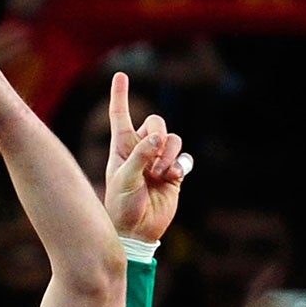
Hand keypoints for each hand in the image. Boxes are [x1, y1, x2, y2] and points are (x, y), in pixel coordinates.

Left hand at [102, 73, 187, 242]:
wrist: (137, 231)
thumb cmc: (121, 206)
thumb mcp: (124, 179)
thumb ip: (140, 156)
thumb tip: (159, 138)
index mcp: (122, 147)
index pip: (120, 116)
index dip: (121, 95)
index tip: (121, 75)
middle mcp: (141, 150)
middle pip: (156, 124)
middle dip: (159, 136)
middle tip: (153, 158)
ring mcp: (158, 162)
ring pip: (173, 140)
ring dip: (169, 155)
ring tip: (161, 174)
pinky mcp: (174, 174)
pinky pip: (184, 159)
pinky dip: (181, 165)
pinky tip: (173, 178)